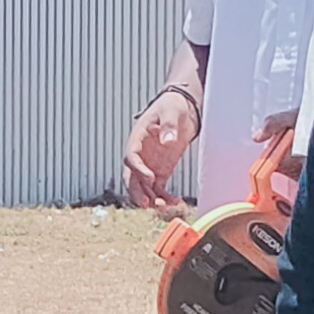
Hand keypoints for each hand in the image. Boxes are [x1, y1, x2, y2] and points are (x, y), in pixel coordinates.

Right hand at [124, 86, 199, 212]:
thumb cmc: (172, 106)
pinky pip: (158, 189)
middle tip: (146, 203)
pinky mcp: (160, 171)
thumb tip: (167, 141)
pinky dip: (164, 197)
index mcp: (137, 139)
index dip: (138, 169)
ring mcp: (149, 165)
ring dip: (151, 198)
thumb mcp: (171, 111)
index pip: (131, 158)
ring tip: (163, 206)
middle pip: (132, 177)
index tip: (150, 178)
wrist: (182, 109)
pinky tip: (175, 202)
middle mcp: (140, 155)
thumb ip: (169, 125)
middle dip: (137, 192)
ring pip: (144, 187)